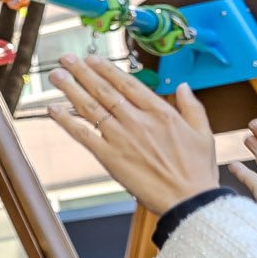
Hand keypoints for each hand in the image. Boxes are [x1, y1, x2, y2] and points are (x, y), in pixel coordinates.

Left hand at [46, 55, 216, 214]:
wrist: (189, 200)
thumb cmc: (197, 170)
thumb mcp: (204, 134)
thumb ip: (192, 107)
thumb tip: (184, 86)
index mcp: (161, 113)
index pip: (127, 84)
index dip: (106, 69)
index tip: (92, 58)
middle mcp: (138, 121)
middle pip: (104, 91)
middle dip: (82, 72)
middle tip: (66, 57)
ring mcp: (121, 138)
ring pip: (91, 108)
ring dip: (70, 89)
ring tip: (55, 74)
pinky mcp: (109, 157)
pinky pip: (83, 135)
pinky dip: (66, 121)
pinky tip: (52, 109)